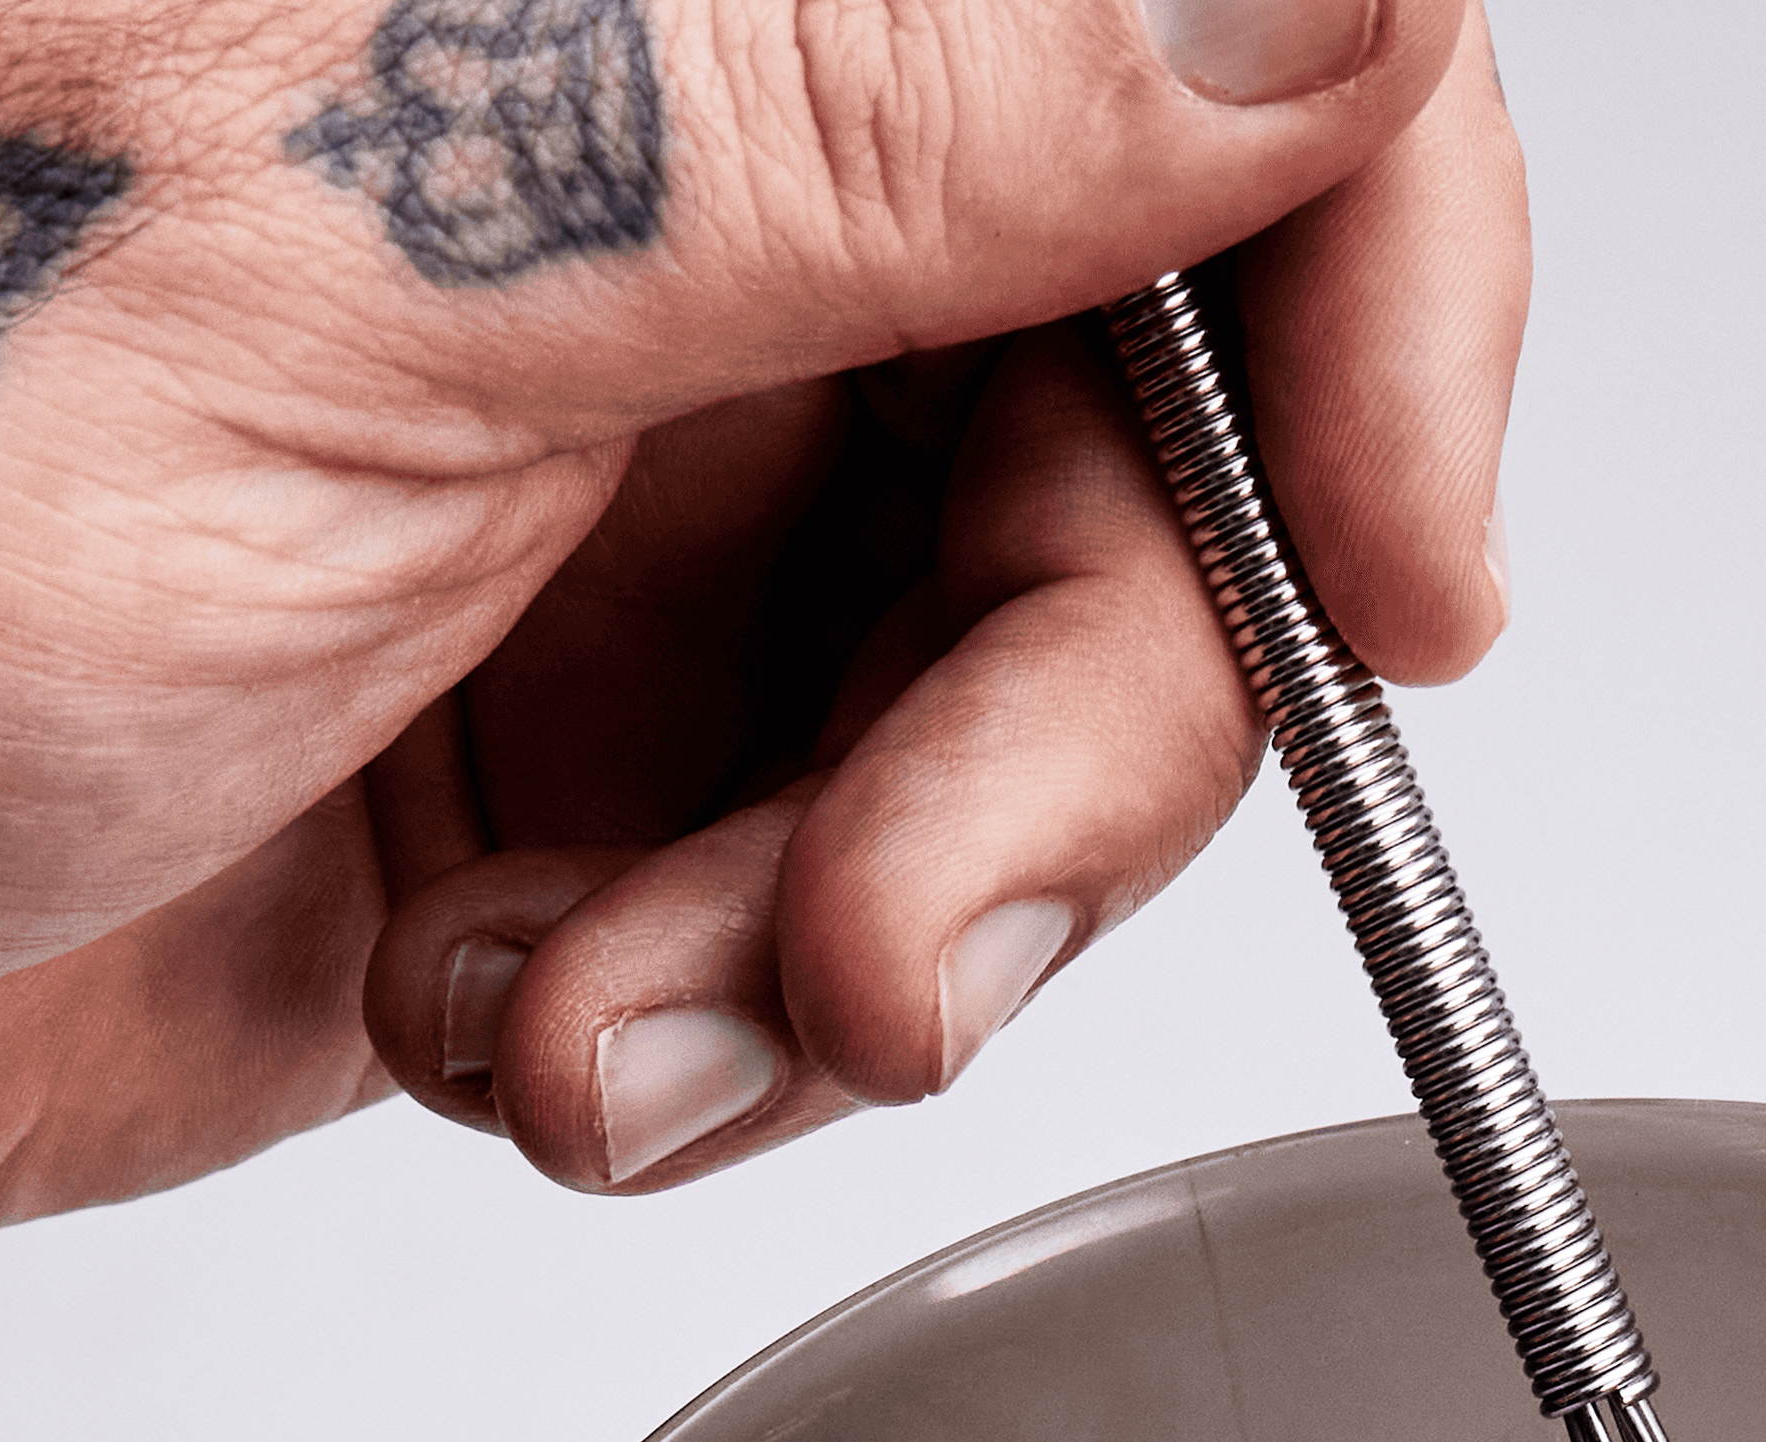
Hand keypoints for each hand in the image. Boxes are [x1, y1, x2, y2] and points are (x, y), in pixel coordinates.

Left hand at [0, 0, 1526, 1218]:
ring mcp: (624, 484)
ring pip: (1003, 713)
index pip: (1208, 27)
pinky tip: (491, 1010)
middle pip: (1145, 437)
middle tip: (883, 941)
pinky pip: (830, 898)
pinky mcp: (576, 744)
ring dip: (843, 934)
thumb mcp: (363, 282)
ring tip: (585, 1012)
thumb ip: (868, 105)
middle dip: (1049, 753)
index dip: (1369, 277)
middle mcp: (653, 196)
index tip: (1402, 576)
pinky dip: (706, 1018)